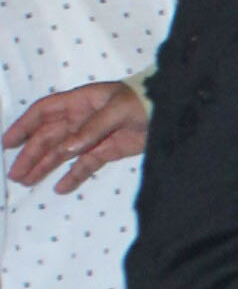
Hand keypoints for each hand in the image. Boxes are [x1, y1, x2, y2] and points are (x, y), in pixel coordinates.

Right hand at [4, 81, 149, 191]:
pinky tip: (60, 188)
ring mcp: (92, 137)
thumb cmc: (142, 100)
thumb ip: (92, 129)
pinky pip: (85, 165)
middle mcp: (80, 119)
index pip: (43, 113)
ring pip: (61, 153)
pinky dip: (73, 176)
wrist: (169, 110)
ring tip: (26, 182)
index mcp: (79, 102)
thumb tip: (67, 148)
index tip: (7, 143)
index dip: (23, 126)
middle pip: (48, 138)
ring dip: (44, 167)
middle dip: (30, 155)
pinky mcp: (106, 151)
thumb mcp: (117, 110)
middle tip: (15, 174)